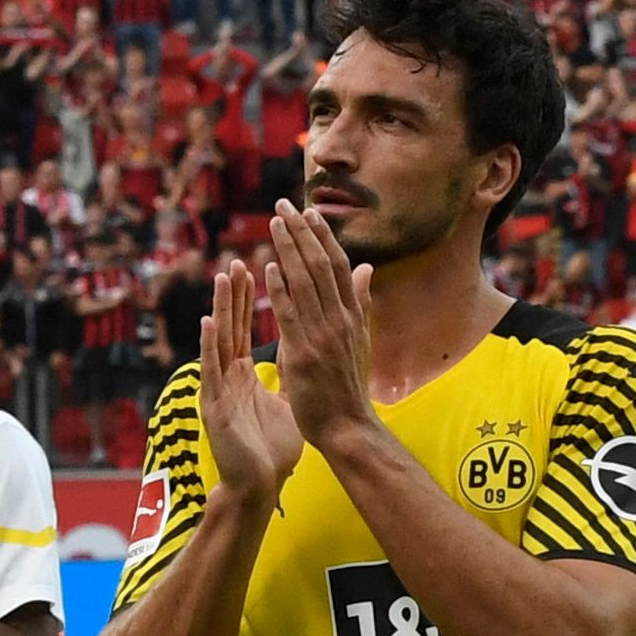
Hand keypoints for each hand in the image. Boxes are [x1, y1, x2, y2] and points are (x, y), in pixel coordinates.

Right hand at [196, 254, 300, 501]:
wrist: (260, 486)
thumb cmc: (270, 450)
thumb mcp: (284, 403)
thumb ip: (287, 374)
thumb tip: (298, 351)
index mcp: (244, 375)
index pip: (247, 329)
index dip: (251, 300)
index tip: (259, 267)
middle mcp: (229, 377)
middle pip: (231, 327)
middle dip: (235, 295)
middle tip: (238, 261)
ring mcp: (219, 390)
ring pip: (220, 341)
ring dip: (221, 309)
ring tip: (224, 278)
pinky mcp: (214, 406)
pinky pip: (212, 371)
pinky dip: (209, 346)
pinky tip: (208, 322)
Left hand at [263, 200, 375, 455]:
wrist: (348, 429)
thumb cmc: (349, 388)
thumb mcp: (360, 340)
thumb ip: (360, 302)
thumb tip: (367, 269)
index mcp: (352, 317)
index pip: (339, 266)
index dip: (323, 237)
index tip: (308, 211)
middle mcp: (340, 321)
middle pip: (321, 266)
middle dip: (301, 233)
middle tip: (283, 206)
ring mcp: (323, 337)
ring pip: (305, 283)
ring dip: (288, 250)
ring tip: (274, 223)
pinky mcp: (304, 354)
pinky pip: (290, 315)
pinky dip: (280, 289)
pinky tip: (269, 266)